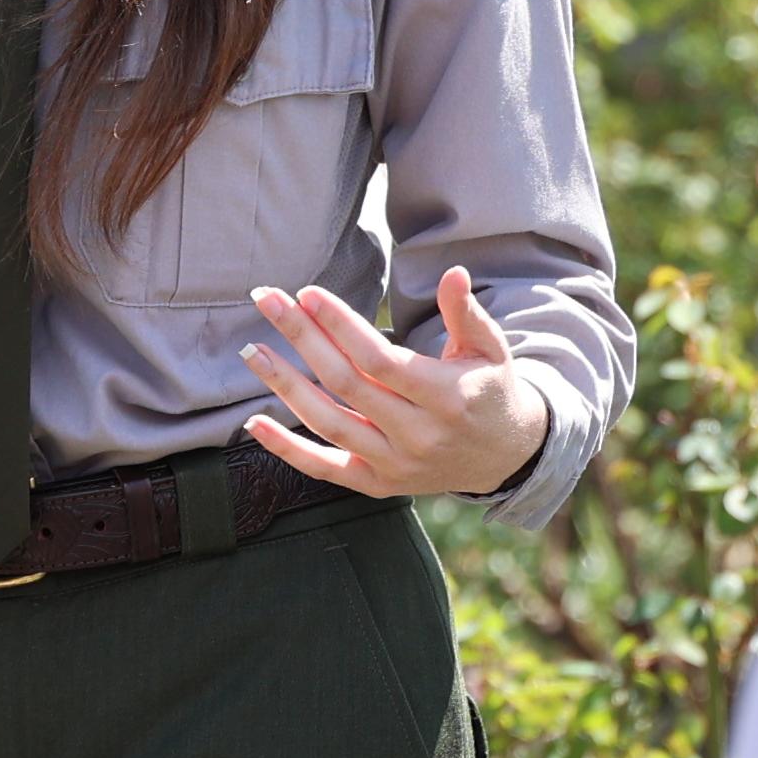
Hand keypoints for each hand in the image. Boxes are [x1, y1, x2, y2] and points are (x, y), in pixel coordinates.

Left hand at [241, 271, 552, 500]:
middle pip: (346, 383)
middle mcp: (418, 435)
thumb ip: (465, 312)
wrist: (505, 456)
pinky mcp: (379, 484)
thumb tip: (453, 273)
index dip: (340, 325)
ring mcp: (395, 464)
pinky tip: (253, 423)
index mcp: (446, 397)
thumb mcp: (489, 349)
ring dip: (285, 386)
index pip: (380, 359)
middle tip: (267, 300)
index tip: (308, 294)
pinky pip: (325, 468)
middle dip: (302, 337)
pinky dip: (286, 449)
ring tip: (253, 351)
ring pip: (328, 423)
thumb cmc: (490, 389)